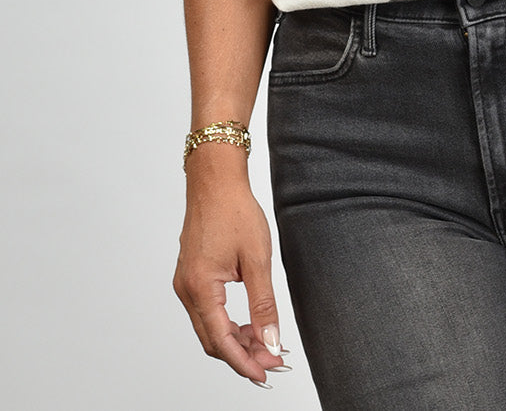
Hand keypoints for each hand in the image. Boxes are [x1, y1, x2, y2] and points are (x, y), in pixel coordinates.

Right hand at [173, 161, 287, 386]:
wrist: (214, 180)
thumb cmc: (235, 210)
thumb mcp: (257, 258)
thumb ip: (263, 303)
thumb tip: (271, 340)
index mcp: (200, 287)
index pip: (221, 341)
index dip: (244, 362)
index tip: (265, 374)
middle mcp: (186, 289)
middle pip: (212, 340)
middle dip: (242, 355)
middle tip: (272, 360)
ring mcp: (185, 283)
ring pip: (208, 328)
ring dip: (234, 341)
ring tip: (264, 344)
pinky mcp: (190, 277)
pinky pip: (206, 312)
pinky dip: (226, 324)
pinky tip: (247, 324)